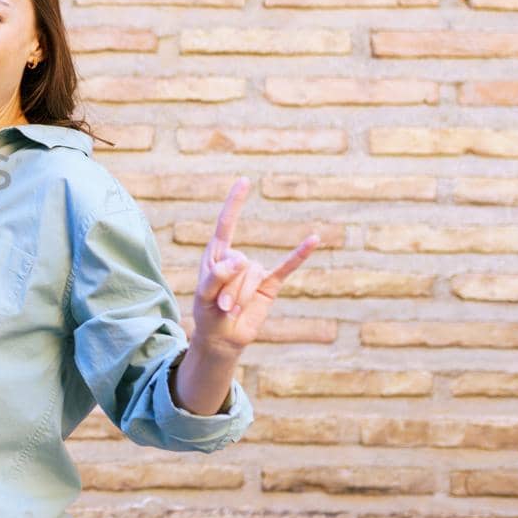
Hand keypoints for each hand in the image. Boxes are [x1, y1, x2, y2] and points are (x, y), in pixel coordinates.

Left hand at [191, 178, 317, 357]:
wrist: (222, 337)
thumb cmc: (207, 312)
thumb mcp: (203, 294)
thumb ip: (216, 275)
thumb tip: (241, 260)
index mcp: (217, 253)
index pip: (226, 223)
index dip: (235, 203)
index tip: (244, 180)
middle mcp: (238, 258)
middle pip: (239, 263)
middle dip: (228, 288)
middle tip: (220, 306)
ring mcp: (255, 271)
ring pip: (253, 275)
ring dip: (241, 297)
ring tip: (231, 309)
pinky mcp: (270, 285)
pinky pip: (286, 267)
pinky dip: (300, 255)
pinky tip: (314, 239)